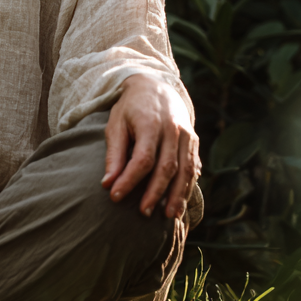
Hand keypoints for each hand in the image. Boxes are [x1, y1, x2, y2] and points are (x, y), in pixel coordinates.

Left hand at [101, 74, 199, 219]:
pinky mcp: (193, 139)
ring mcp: (186, 134)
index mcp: (149, 123)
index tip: (115, 196)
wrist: (154, 84)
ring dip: (177, 195)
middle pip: (166, 167)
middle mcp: (172, 128)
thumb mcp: (116, 124)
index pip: (142, 158)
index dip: (130, 180)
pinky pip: (193, 166)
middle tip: (143, 213)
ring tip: (167, 217)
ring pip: (185, 170)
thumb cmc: (130, 108)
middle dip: (155, 193)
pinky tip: (179, 203)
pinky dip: (187, 187)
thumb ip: (114, 154)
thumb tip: (107, 184)